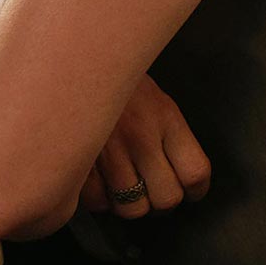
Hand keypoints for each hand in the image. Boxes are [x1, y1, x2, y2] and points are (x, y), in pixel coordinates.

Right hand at [78, 74, 210, 219]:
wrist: (70, 58)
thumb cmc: (113, 81)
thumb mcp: (152, 97)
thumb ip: (167, 134)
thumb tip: (179, 176)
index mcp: (164, 118)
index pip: (195, 172)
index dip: (195, 191)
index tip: (190, 192)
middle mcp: (140, 136)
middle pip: (167, 197)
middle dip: (160, 202)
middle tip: (151, 194)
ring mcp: (108, 149)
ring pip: (132, 206)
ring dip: (128, 205)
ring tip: (122, 192)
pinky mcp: (78, 158)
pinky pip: (96, 200)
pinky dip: (98, 201)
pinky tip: (97, 185)